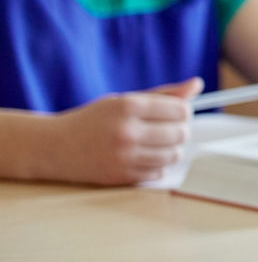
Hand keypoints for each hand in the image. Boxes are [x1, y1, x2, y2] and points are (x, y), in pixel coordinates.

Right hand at [40, 80, 201, 184]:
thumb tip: (197, 84)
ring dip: (170, 149)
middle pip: (181, 134)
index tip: (174, 114)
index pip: (181, 110)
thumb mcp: (123, 100)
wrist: (54, 147)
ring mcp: (124, 157)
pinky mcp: (121, 177)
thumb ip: (163, 94)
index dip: (183, 112)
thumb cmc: (93, 120)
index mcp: (128, 107)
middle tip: (164, 129)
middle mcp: (127, 132)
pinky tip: (141, 157)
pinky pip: (158, 172)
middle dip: (178, 130)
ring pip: (174, 155)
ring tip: (154, 143)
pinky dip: (156, 165)